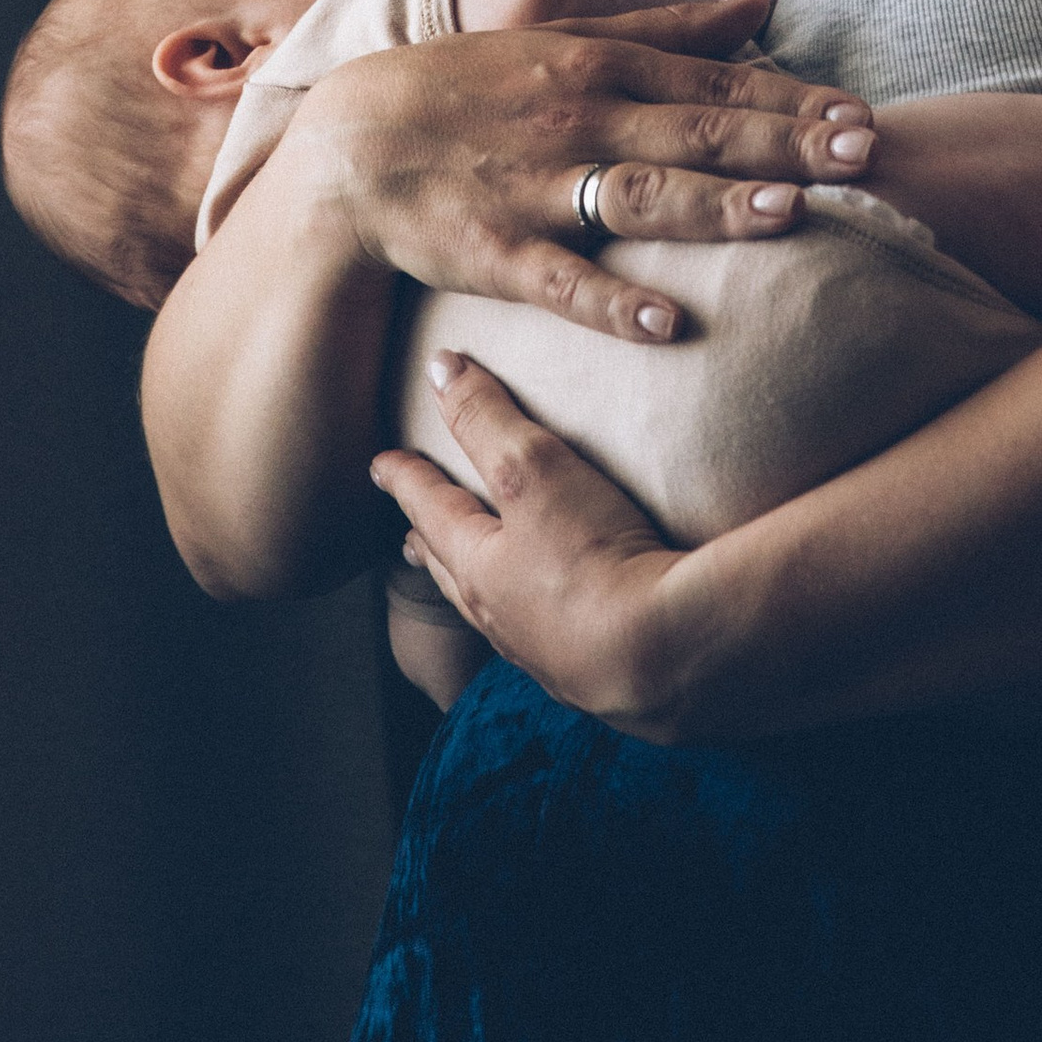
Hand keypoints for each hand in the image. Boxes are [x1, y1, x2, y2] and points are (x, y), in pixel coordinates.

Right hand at [292, 0, 877, 343]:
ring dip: (716, 207)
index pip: (714, 83)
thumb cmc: (468, 90)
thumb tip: (754, 3)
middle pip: (696, 133)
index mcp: (598, 67)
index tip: (861, 115)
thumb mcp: (561, 40)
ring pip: (640, 197)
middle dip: (783, 143)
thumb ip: (665, 26)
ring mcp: (537, 187)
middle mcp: (578, 120)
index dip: (792, 99)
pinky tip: (667, 325)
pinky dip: (611, 304)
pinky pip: (561, 281)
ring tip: (790, 214)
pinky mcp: (496, 252)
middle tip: (864, 154)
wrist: (349, 145)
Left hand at [373, 351, 698, 734]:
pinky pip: (542, 641)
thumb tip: (440, 367)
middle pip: (453, 570)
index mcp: (478, 565)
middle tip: (409, 536)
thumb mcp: (532, 471)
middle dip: (430, 544)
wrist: (662, 657)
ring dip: (475, 589)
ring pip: (492, 611)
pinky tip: (548, 629)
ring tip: (474, 584)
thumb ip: (487, 419)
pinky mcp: (591, 674)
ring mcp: (544, 651)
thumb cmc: (589, 557)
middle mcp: (501, 615)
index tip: (379, 466)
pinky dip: (528, 623)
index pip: (431, 510)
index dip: (407, 480)